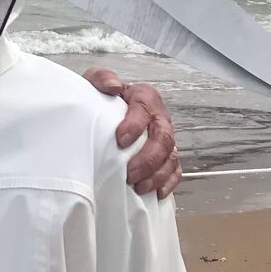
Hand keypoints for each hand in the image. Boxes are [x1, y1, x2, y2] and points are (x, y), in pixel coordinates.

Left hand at [82, 67, 180, 197]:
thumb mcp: (95, 81)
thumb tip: (113, 86)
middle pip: (163, 138)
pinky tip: (156, 193)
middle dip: (148, 159)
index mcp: (144, 97)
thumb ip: (102, 78)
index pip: (145, 109)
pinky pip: (175, 169)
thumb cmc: (101, 97)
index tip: (120, 140)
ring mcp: (164, 137)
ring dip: (157, 174)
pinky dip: (168, 182)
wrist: (103, 109)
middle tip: (130, 174)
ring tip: (139, 187)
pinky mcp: (165, 155)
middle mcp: (158, 117)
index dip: (135, 125)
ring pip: (170, 156)